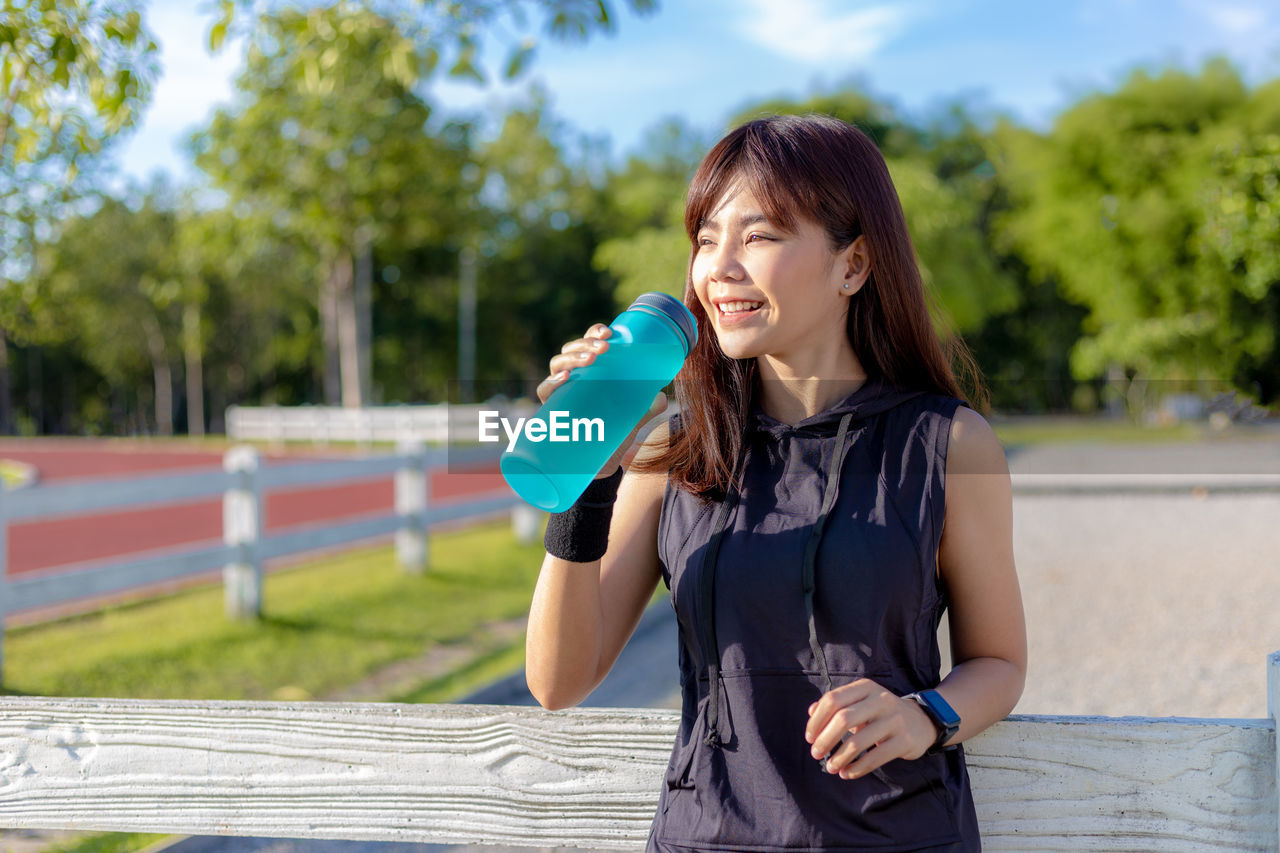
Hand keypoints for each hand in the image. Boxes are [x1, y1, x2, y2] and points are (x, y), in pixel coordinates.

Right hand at [534, 324, 667, 478]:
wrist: (598, 469)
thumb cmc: (612, 437)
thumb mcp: (631, 421)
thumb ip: (646, 409)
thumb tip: (661, 396)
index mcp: (589, 375)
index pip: (587, 345)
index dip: (593, 333)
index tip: (609, 332)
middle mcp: (571, 381)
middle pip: (570, 351)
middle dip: (584, 344)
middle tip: (604, 348)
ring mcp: (559, 395)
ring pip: (556, 366)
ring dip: (571, 358)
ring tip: (590, 360)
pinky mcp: (551, 412)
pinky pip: (545, 393)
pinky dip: (552, 383)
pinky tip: (563, 379)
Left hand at [804, 678, 938, 779]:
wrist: (921, 722)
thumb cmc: (881, 713)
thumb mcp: (861, 702)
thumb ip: (836, 705)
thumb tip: (811, 713)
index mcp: (865, 688)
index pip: (833, 700)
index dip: (817, 720)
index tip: (809, 737)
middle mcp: (880, 700)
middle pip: (843, 719)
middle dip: (825, 739)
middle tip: (815, 754)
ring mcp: (894, 720)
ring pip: (858, 741)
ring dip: (839, 758)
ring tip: (831, 768)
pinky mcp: (905, 740)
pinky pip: (875, 757)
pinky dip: (857, 768)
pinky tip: (848, 773)